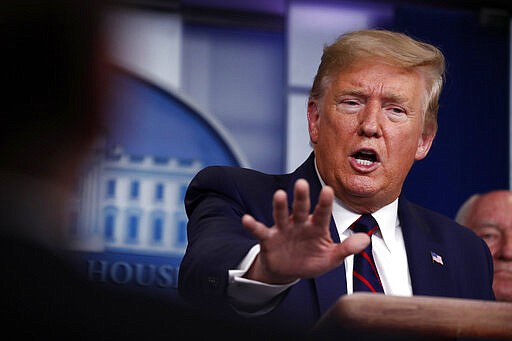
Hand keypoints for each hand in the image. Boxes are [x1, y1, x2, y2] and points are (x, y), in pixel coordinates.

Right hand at [242, 178, 369, 283]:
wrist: (288, 271)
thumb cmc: (311, 260)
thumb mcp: (330, 258)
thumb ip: (346, 249)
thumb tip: (365, 239)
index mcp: (316, 227)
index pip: (322, 213)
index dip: (325, 203)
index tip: (328, 189)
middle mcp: (299, 224)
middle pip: (300, 208)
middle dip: (301, 197)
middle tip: (302, 182)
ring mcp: (283, 230)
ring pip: (281, 215)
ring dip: (279, 206)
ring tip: (278, 195)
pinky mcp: (268, 239)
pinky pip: (260, 231)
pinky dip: (253, 226)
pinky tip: (246, 219)